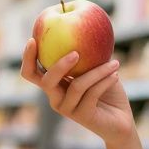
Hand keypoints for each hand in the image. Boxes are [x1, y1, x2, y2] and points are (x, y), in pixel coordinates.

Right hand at [20, 38, 135, 143]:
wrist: (120, 121)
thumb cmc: (107, 90)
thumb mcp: (97, 67)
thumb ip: (89, 51)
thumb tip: (87, 27)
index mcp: (54, 84)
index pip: (31, 72)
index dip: (27, 57)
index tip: (33, 39)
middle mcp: (55, 97)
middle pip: (46, 81)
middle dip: (58, 65)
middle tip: (76, 53)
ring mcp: (67, 109)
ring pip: (76, 85)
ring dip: (97, 71)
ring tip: (114, 63)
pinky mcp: (82, 116)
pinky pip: (91, 94)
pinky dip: (104, 81)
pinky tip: (115, 74)